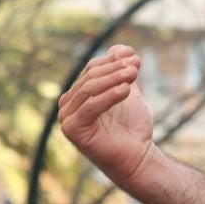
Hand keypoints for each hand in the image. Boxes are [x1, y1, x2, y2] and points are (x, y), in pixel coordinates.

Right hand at [59, 45, 156, 187]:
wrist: (137, 156)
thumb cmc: (132, 127)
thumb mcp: (128, 92)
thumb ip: (122, 71)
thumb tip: (121, 46)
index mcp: (77, 94)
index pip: (92, 70)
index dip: (113, 60)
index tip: (134, 55)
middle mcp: (67, 105)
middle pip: (91, 78)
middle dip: (115, 69)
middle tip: (137, 64)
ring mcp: (67, 118)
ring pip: (90, 90)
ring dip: (114, 79)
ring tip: (134, 73)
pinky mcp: (72, 130)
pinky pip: (91, 107)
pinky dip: (109, 96)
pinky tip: (126, 90)